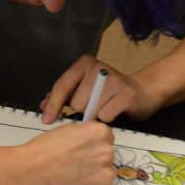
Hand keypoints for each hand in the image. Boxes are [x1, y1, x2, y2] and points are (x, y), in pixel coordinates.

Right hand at [8, 121, 115, 184]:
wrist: (25, 175)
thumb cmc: (40, 153)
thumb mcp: (65, 130)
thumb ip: (85, 134)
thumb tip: (93, 141)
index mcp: (99, 134)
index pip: (107, 138)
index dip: (92, 146)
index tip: (82, 152)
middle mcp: (107, 153)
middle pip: (107, 158)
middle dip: (94, 162)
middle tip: (74, 167)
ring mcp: (106, 177)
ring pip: (105, 177)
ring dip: (94, 178)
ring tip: (71, 179)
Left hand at [39, 55, 161, 123]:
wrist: (141, 92)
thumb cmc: (107, 93)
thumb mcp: (83, 89)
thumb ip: (62, 96)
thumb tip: (43, 105)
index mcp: (84, 64)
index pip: (62, 86)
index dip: (53, 105)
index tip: (46, 120)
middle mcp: (99, 68)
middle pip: (76, 102)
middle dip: (82, 110)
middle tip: (94, 105)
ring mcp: (114, 80)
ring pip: (90, 110)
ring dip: (95, 115)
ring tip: (105, 107)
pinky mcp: (126, 94)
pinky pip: (105, 116)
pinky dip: (107, 118)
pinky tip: (115, 111)